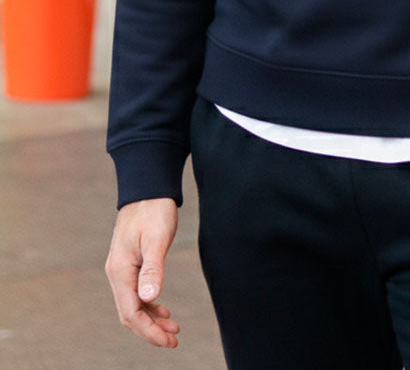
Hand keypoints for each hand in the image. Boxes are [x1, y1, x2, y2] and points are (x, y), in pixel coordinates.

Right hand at [105, 197, 179, 347]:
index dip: (149, 331)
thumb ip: (152, 268)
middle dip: (150, 330)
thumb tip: (150, 297)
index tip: (170, 340)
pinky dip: (149, 304)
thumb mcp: (156, 238)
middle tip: (174, 339)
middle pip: (129, 313)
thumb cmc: (153, 210)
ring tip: (173, 328)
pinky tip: (163, 309)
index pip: (131, 312)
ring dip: (151, 319)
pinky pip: (135, 292)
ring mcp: (121, 268)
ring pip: (133, 304)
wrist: (147, 188)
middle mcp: (116, 272)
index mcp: (120, 270)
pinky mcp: (129, 263)